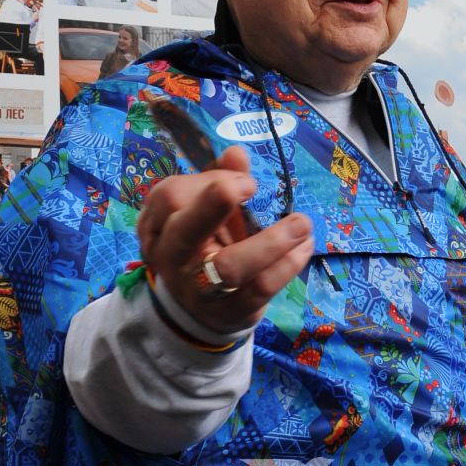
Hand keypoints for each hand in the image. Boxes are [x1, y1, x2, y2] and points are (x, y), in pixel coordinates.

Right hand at [137, 146, 314, 333]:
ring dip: (272, 241)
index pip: (170, 198)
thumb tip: (236, 153)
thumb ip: (220, 180)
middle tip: (251, 185)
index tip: (245, 182)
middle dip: (216, 202)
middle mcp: (174, 259)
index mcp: (161, 227)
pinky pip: (261, 287)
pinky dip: (288, 264)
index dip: (207, 183)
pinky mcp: (232, 312)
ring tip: (302, 224)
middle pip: (186, 231)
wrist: (198, 311)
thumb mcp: (206, 213)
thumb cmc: (203, 247)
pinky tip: (304, 246)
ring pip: (230, 267)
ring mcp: (201, 290)